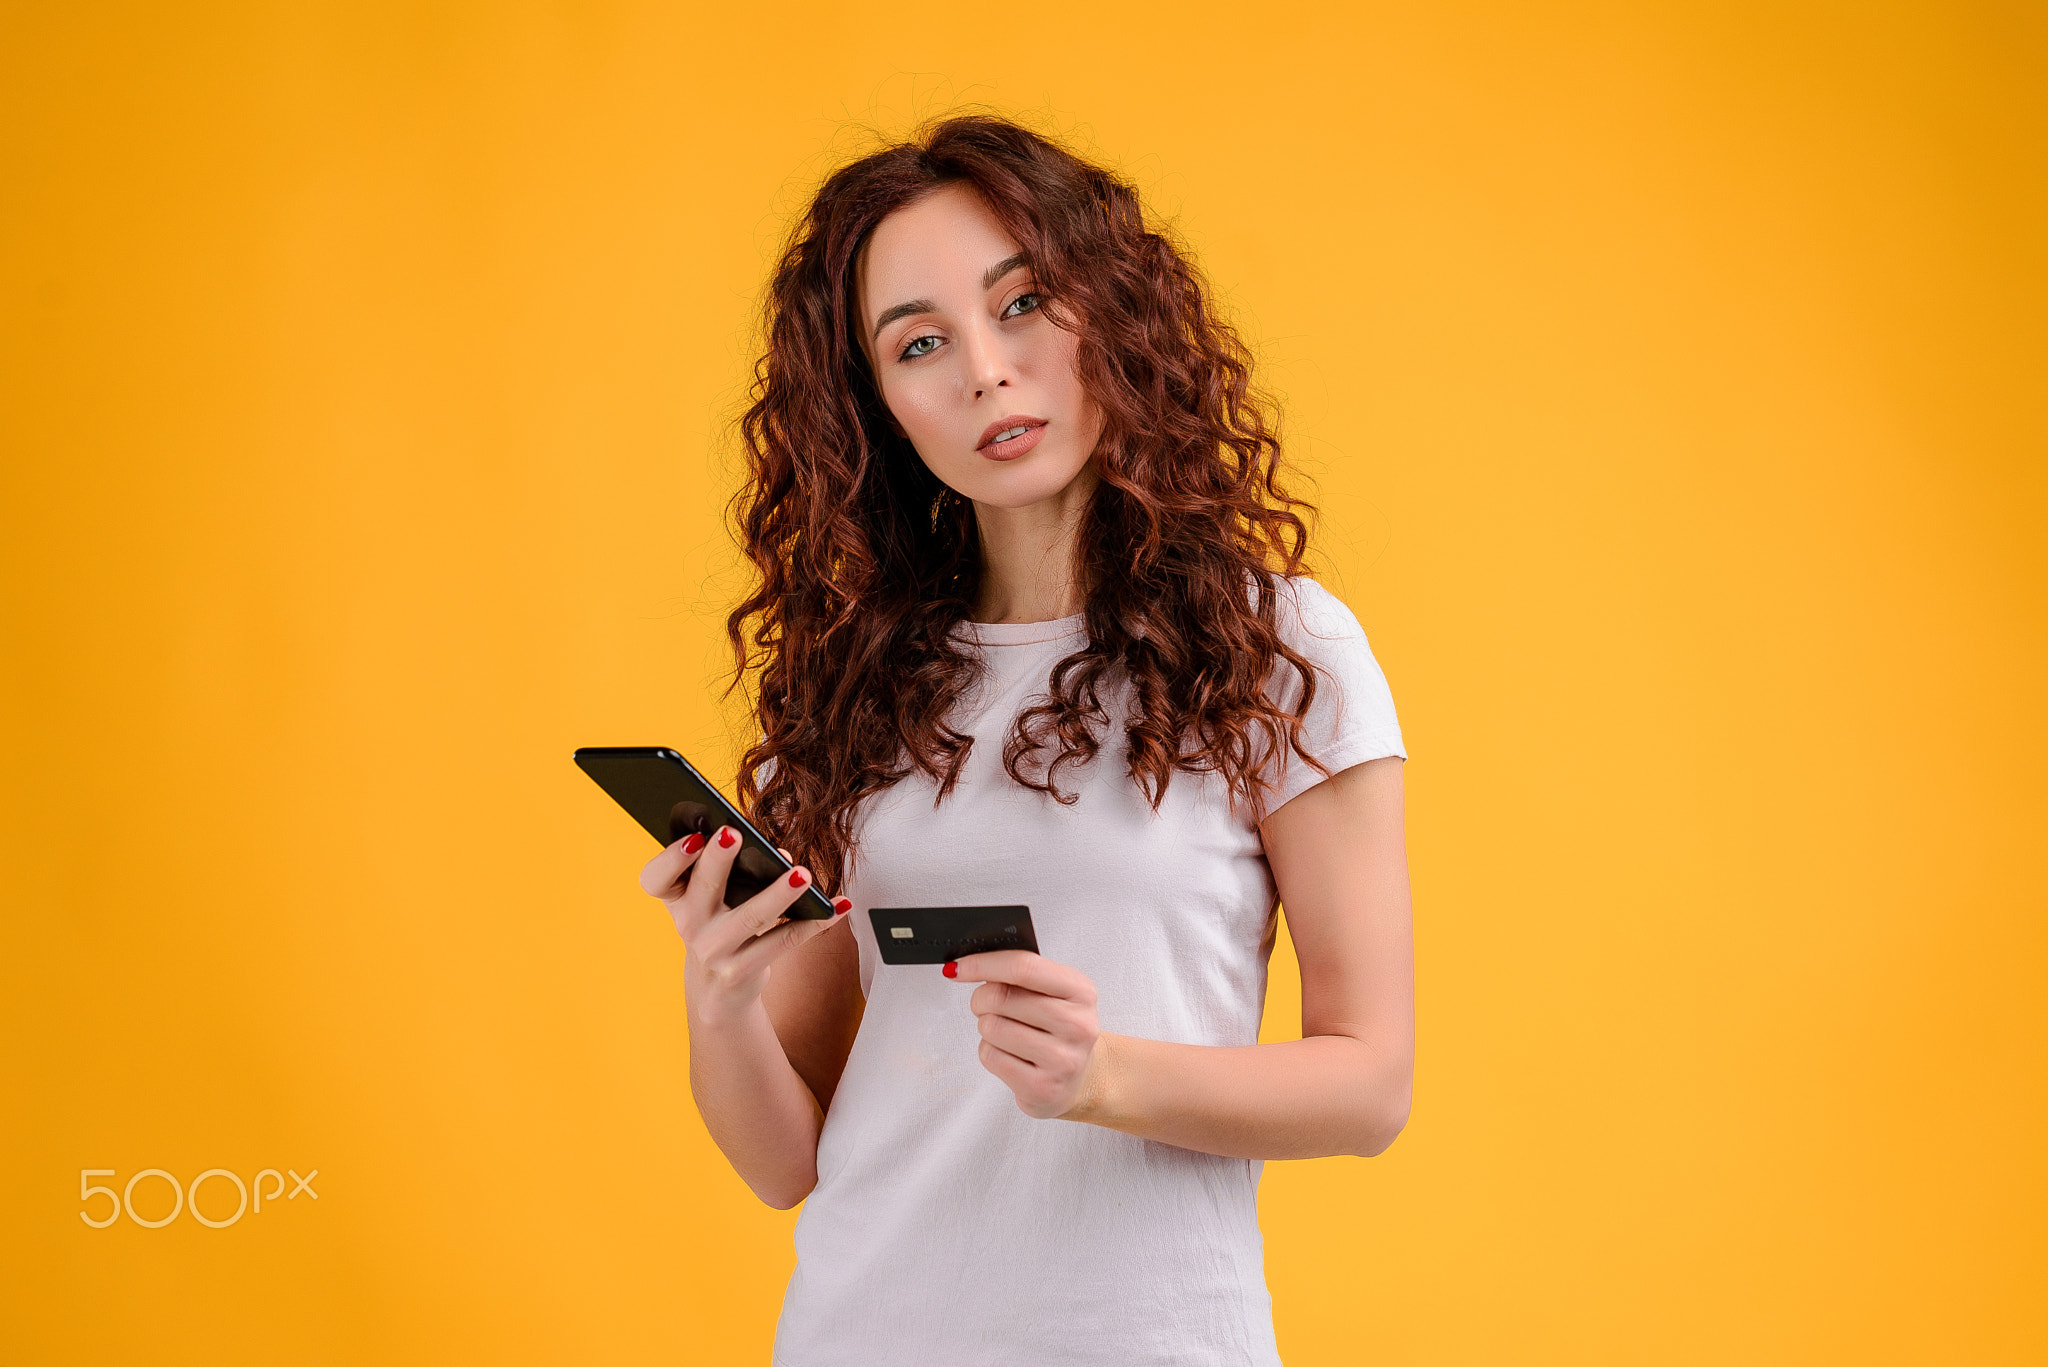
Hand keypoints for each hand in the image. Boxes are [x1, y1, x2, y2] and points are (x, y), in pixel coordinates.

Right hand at [638, 827, 849, 1026]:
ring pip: (749, 918)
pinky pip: (782, 942)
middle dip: (717, 860)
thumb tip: (781, 856)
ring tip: (803, 874)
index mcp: (676, 898)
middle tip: (735, 833)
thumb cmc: (720, 924)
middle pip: (701, 888)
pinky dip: (815, 924)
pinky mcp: (740, 972)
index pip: (656, 878)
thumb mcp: (716, 900)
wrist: (717, 989)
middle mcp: (689, 924)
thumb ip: (739, 873)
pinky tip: (838, 907)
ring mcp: (713, 952)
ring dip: (778, 894)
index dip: (670, 858)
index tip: (692, 836)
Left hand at [949, 951, 1103, 1119]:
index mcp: (1081, 991)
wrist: (1077, 1080)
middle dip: (981, 999)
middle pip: (1001, 997)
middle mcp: (1078, 1025)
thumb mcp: (1052, 993)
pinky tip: (1009, 1054)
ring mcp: (1062, 1059)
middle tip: (987, 1005)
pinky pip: (990, 1056)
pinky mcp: (1042, 1087)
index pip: (1023, 968)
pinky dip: (989, 1051)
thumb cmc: (1056, 1029)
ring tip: (1005, 1032)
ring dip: (986, 1027)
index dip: (983, 964)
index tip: (958, 967)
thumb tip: (968, 966)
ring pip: (991, 1027)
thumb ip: (1019, 975)